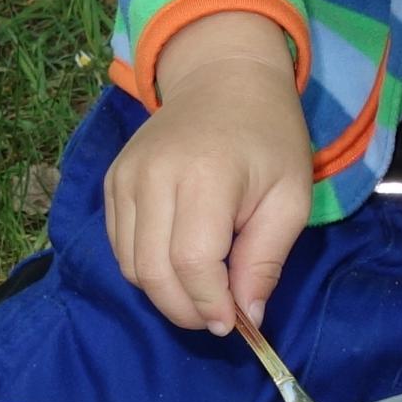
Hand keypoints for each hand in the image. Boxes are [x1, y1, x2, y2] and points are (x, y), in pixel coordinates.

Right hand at [105, 11, 314, 334]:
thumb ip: (266, 258)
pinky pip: (119, 246)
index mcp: (205, 176)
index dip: (210, 304)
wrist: (222, 78)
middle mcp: (153, 175)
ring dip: (164, 294)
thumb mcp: (290, 197)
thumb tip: (246, 315)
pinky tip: (177, 265)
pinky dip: (145, 269)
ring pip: (130, 265)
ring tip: (200, 294)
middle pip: (153, 271)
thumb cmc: (268, 137)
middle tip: (217, 318)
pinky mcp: (112, 181)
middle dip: (186, 309)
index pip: (192, 262)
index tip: (234, 323)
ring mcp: (124, 177)